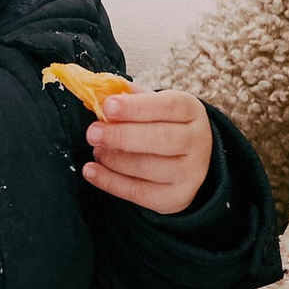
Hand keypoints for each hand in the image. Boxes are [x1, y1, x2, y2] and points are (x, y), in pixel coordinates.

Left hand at [83, 89, 213, 217]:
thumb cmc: (164, 126)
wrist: (188, 160)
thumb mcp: (154, 105)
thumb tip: (97, 91)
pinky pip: (139, 192)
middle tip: (93, 133)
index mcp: (191, 111)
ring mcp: (190, 172)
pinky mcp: (177, 197)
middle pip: (161, 138)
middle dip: (122, 136)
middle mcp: (197, 141)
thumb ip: (129, 98)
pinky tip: (91, 171)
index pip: (168, 106)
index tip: (107, 107)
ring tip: (96, 150)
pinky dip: (110, 182)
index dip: (136, 107)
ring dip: (114, 158)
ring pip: (148, 166)